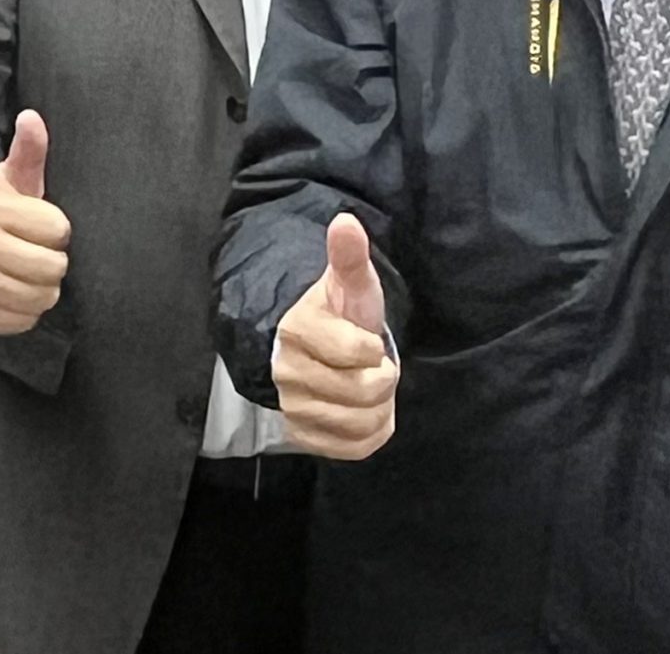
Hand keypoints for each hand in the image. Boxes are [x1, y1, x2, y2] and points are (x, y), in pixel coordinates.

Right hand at [0, 111, 71, 335]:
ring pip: (43, 296)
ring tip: (26, 272)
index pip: (58, 229)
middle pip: (53, 267)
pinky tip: (13, 293)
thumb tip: (32, 116)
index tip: (39, 226)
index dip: (56, 229)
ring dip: (43, 288)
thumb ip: (28, 152)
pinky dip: (26, 310)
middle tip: (34, 252)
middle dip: (52, 261)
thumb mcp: (12, 182)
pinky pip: (27, 319)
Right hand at [273, 213, 398, 459]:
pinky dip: (370, 433)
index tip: (368, 341)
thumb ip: (348, 257)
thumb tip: (346, 221)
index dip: (374, 348)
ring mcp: (293, 407)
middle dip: (382, 379)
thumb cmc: (338, 314)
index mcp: (297, 330)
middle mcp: (287, 372)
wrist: (313, 349)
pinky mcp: (303, 436)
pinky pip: (353, 448)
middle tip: (373, 366)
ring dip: (379, 408)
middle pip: (362, 392)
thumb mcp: (350, 284)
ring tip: (368, 388)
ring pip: (360, 422)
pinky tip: (364, 412)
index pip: (357, 351)